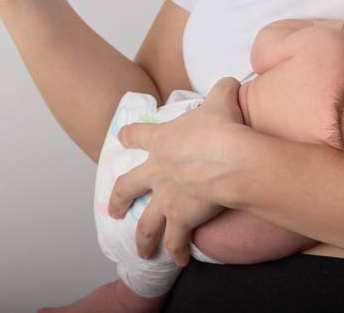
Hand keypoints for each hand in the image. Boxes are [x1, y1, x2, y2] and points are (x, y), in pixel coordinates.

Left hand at [106, 77, 249, 266]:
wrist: (230, 158)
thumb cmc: (223, 128)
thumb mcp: (221, 99)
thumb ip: (221, 90)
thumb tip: (230, 82)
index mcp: (161, 140)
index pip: (135, 135)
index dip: (128, 136)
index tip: (122, 138)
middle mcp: (157, 172)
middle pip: (126, 187)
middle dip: (118, 200)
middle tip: (113, 211)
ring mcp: (166, 198)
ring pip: (145, 224)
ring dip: (142, 239)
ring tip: (140, 251)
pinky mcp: (182, 218)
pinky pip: (175, 241)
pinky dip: (175, 252)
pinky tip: (177, 261)